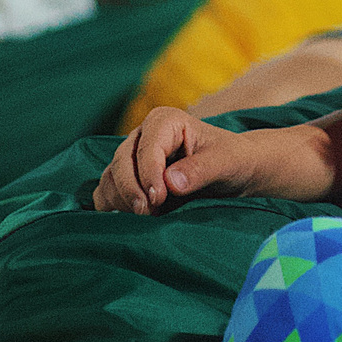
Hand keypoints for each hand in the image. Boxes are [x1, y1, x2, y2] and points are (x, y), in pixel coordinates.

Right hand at [92, 107, 265, 214]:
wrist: (234, 172)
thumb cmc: (232, 160)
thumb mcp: (226, 162)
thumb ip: (200, 170)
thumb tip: (170, 182)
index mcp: (165, 121)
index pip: (146, 148)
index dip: (148, 175)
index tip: (159, 199)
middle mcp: (143, 136)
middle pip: (121, 163)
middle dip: (131, 191)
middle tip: (148, 213)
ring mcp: (132, 158)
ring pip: (110, 179)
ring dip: (122, 201)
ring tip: (146, 218)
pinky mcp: (128, 180)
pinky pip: (107, 192)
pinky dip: (113, 207)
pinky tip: (130, 220)